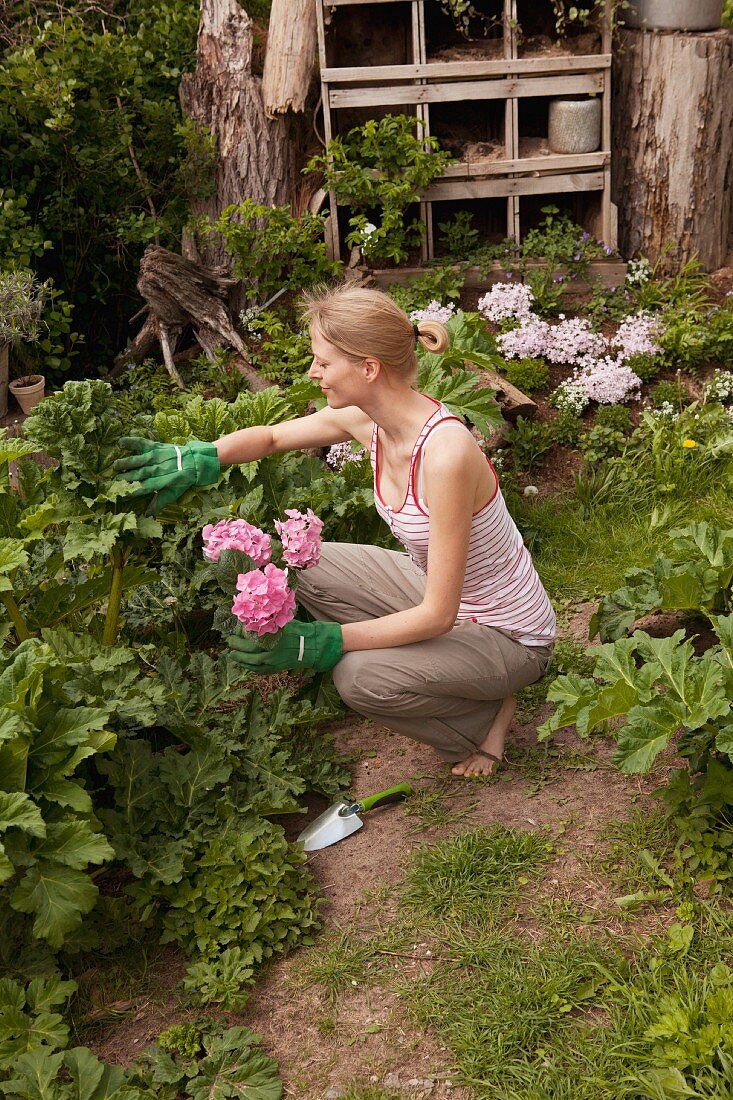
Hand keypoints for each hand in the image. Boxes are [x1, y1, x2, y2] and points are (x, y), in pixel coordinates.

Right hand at [113, 437, 220, 513]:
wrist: (194, 461)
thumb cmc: (182, 479)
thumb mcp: (173, 493)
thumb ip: (159, 502)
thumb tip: (147, 514)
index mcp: (161, 482)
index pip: (144, 488)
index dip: (132, 492)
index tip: (121, 495)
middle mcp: (158, 470)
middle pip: (139, 475)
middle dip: (125, 478)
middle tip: (113, 481)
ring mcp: (156, 457)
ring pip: (138, 460)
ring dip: (126, 462)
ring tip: (115, 465)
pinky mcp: (156, 446)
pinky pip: (142, 443)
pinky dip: (131, 442)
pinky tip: (120, 442)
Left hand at [228, 621, 342, 673]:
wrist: (311, 646)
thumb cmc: (297, 631)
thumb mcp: (282, 623)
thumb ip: (268, 623)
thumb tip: (252, 619)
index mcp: (272, 638)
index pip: (249, 639)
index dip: (239, 637)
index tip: (233, 633)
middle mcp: (271, 651)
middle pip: (249, 651)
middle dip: (236, 648)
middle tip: (229, 643)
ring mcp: (273, 662)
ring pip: (252, 663)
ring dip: (241, 660)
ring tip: (233, 656)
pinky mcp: (276, 668)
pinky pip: (260, 670)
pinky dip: (250, 668)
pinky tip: (245, 664)